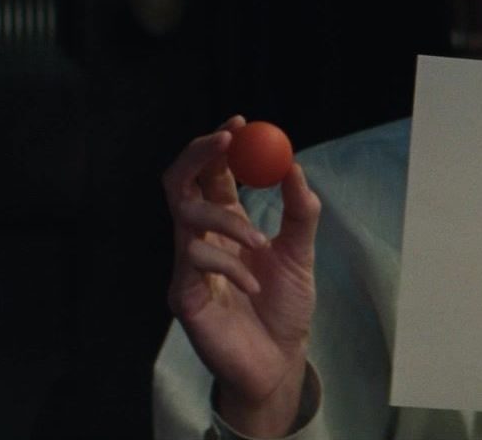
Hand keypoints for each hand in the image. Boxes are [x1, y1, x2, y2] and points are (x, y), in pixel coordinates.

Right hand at [163, 115, 320, 436]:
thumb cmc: (285, 305)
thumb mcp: (302, 251)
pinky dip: (231, 266)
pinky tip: (254, 285)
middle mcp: (200, 237)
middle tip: (227, 140)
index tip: (240, 122)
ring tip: (260, 244)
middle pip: (179, 182)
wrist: (279, 359)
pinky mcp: (183, 295)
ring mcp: (187, 265)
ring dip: (227, 220)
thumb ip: (300, 209)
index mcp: (226, 221)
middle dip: (199, 155)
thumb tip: (294, 163)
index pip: (212, 172)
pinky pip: (195, 263)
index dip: (219, 144)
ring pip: (186, 217)